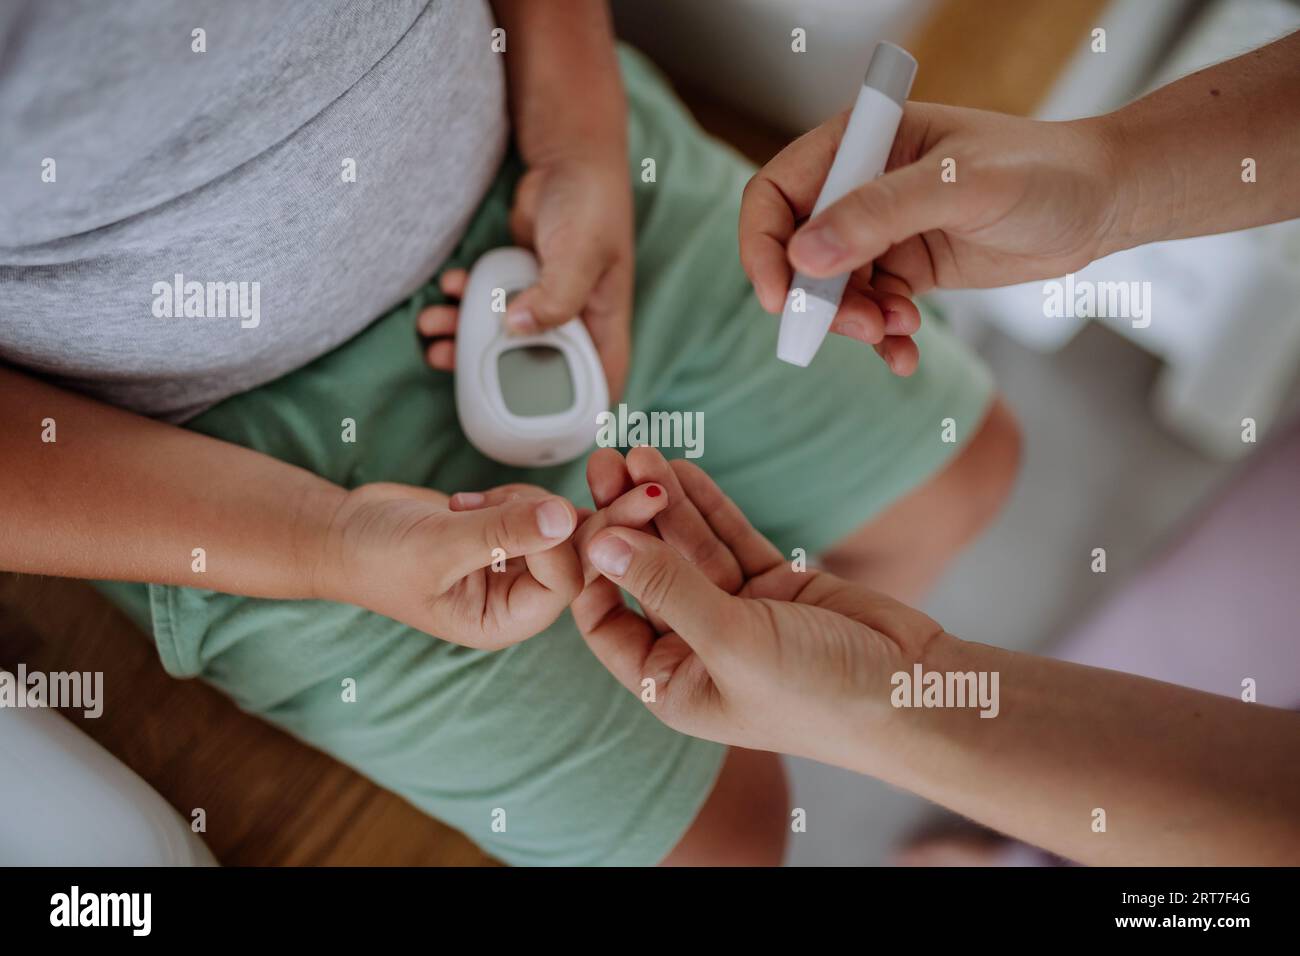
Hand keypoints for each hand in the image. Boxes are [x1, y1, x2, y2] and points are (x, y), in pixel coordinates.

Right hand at [313, 481, 583, 649]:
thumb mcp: (438, 545)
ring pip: (559, 524)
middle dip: (551, 517)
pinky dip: (512, 495)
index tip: (523, 510)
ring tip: (467, 506)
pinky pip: (538, 508)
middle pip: (575, 555)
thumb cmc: (377, 556)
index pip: (562, 583)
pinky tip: (468, 501)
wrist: (344, 532)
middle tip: (506, 497)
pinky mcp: (508, 535)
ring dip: (521, 502)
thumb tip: (563, 516)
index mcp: (503, 621)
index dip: (555, 542)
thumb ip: (502, 531)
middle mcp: (517, 597)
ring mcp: (515, 565)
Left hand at [419, 155, 634, 398]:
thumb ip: (556, 295)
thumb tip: (517, 329)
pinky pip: (487, 305)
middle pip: (535, 366)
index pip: (599, 382)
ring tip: (432, 330)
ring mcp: (545, 302)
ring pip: (503, 338)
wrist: (567, 159)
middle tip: (449, 364)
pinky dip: (462, 303)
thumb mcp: (580, 252)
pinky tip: (447, 289)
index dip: (574, 414)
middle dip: (491, 373)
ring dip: (464, 337)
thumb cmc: (590, 203)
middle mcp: (575, 320)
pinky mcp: (521, 283)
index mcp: (603, 323)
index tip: (534, 429)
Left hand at [571, 452, 946, 769]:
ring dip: (662, 500)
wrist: (916, 693)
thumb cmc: (822, 694)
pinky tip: (680, 468)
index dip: (591, 569)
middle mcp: (697, 649)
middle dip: (624, 518)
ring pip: (686, 547)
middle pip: (645, 572)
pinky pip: (728, 537)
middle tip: (603, 462)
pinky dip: (707, 504)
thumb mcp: (733, 641)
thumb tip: (600, 543)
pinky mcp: (773, 586)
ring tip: (636, 451)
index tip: (582, 516)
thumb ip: (667, 587)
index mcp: (672, 684)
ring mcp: (736, 614)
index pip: (608, 620)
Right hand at [740, 103, 1116, 374]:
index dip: (764, 246)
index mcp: (860, 142)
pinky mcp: (907, 266)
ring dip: (854, 322)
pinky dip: (882, 336)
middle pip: (798, 251)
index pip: (777, 193)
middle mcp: (861, 184)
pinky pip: (871, 309)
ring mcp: (882, 229)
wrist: (1102, 203)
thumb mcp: (960, 187)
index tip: (780, 298)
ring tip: (897, 334)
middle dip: (818, 298)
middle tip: (860, 327)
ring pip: (833, 289)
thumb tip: (803, 258)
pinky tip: (905, 352)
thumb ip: (880, 214)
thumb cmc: (1042, 172)